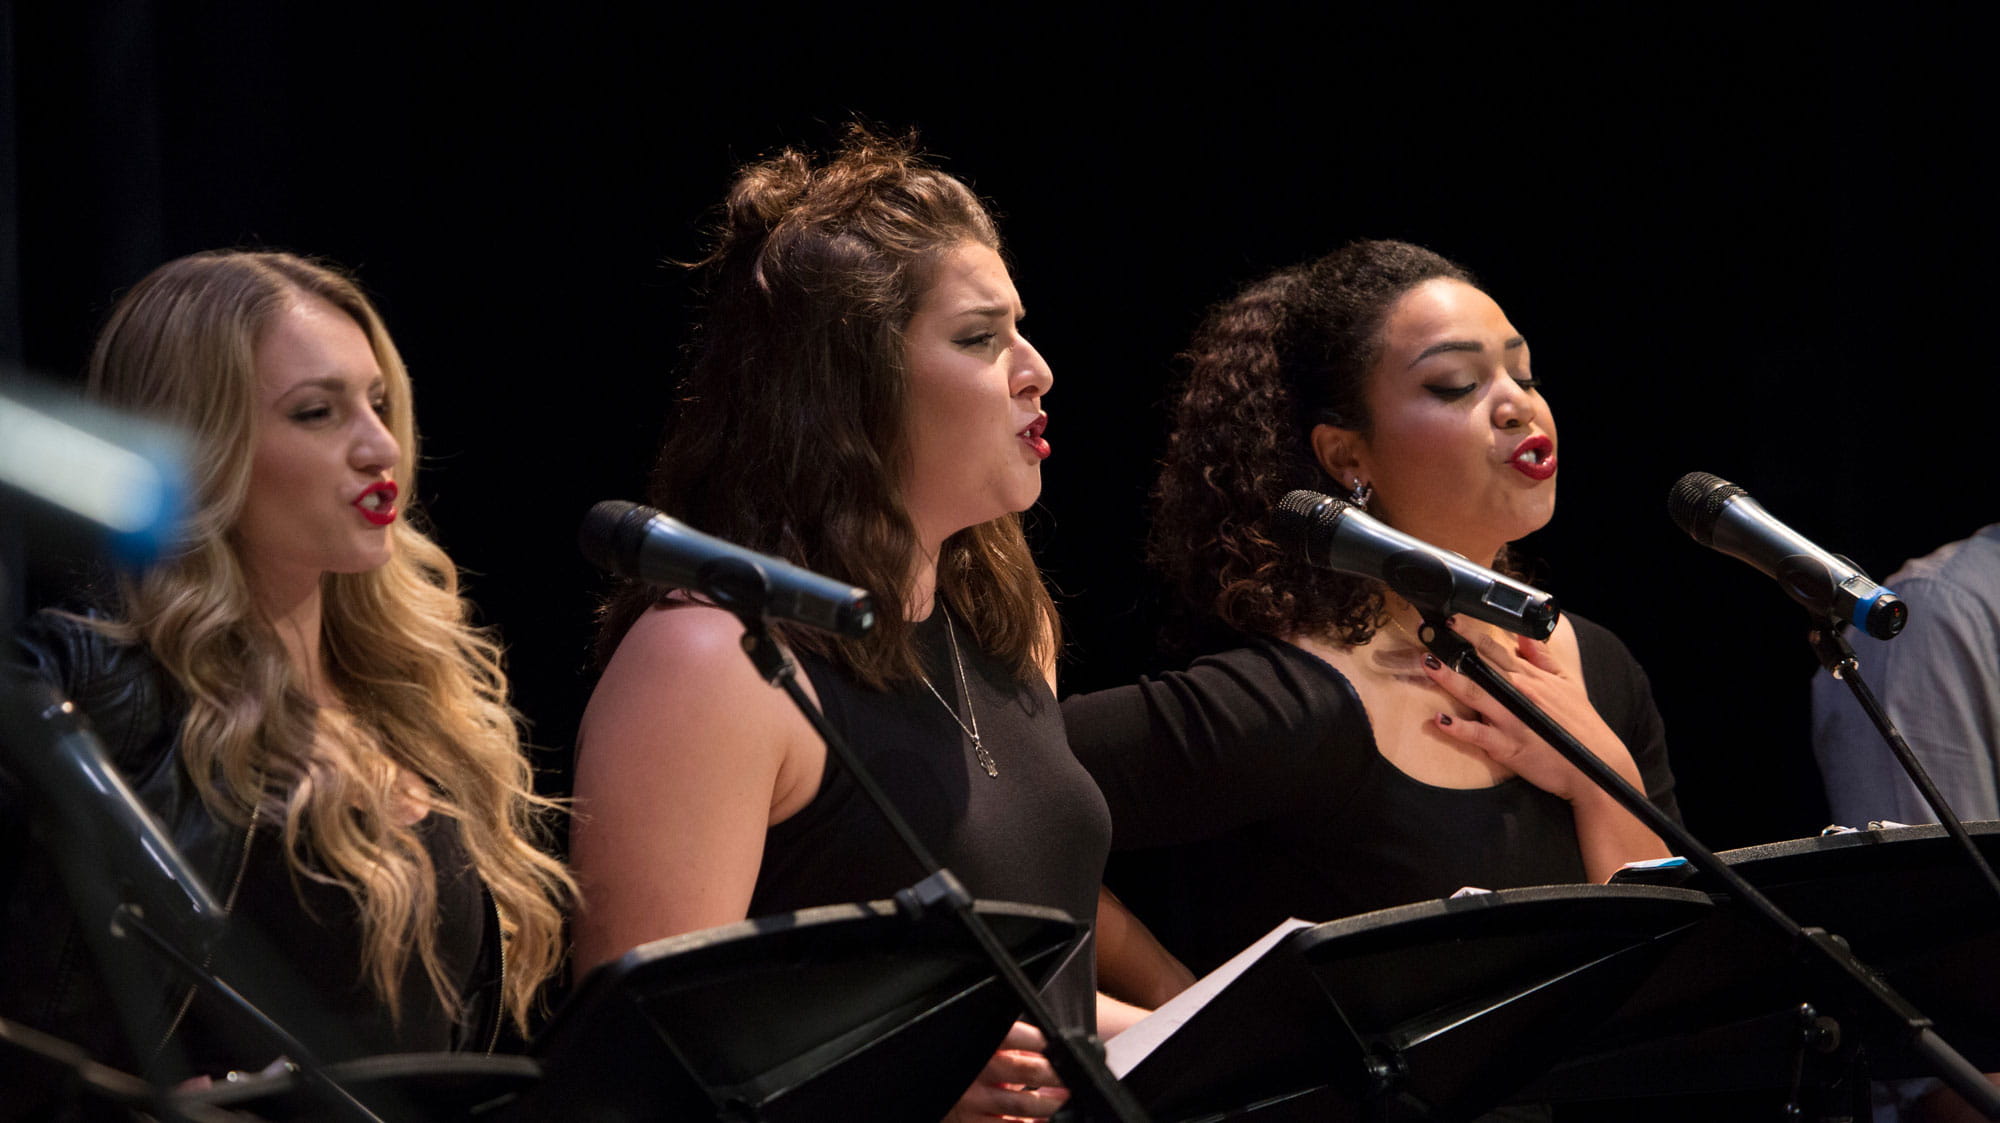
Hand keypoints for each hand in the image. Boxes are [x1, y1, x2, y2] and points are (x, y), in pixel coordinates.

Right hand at [944, 1021, 1070, 1120]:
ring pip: (1023, 1104)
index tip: (1059, 1044)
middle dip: (1055, 1075)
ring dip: (1051, 1105)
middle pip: (1025, 1070)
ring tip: (1065, 1101)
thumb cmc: (966, 1069)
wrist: (932, 1099)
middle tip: (1072, 1079)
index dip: (1040, 1040)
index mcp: (979, 1044)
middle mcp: (975, 1072)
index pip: (1014, 1035)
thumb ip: (1013, 1048)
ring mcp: (973, 1102)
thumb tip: (1052, 1048)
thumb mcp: (984, 1050)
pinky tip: (1044, 1121)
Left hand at [1418, 632, 1634, 801]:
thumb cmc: (1580, 725)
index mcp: (1530, 679)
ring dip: (1449, 679)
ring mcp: (1511, 721)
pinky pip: (1479, 736)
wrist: (1597, 765)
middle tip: (1428, 635)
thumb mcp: (1567, 683)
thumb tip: (1524, 634)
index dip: (1472, 634)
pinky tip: (1439, 720)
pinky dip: (1459, 729)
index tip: (1452, 620)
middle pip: (1480, 667)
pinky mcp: (1509, 747)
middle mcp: (1518, 695)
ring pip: (1475, 695)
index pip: (1496, 650)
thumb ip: (1543, 657)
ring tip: (1428, 664)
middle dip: (1453, 651)